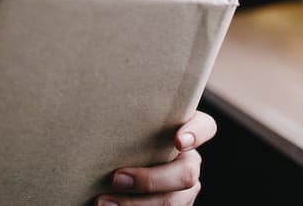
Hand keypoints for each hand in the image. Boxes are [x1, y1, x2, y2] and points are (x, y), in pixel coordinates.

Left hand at [94, 110, 216, 205]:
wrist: (116, 159)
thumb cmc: (120, 134)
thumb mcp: (129, 124)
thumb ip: (129, 118)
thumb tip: (97, 106)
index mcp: (185, 132)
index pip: (205, 127)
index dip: (196, 134)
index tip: (178, 141)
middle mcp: (189, 161)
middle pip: (186, 174)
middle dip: (150, 179)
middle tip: (116, 178)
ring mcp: (184, 190)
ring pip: (172, 201)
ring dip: (136, 204)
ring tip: (104, 202)